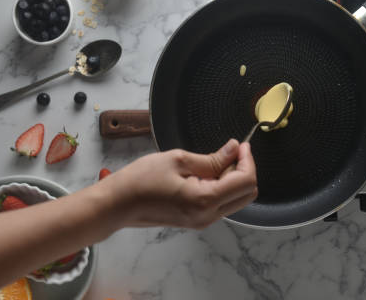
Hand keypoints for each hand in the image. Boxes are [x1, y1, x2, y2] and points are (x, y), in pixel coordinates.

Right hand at [105, 139, 257, 228]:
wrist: (117, 205)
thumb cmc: (140, 181)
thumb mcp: (178, 160)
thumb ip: (212, 158)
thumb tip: (235, 149)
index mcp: (205, 200)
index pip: (245, 181)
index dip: (248, 159)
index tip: (241, 144)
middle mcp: (208, 216)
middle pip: (247, 193)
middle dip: (244, 169)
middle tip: (231, 150)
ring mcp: (203, 221)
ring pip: (236, 199)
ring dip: (233, 178)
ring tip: (215, 160)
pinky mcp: (197, 220)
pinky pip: (221, 203)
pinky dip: (222, 186)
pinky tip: (207, 172)